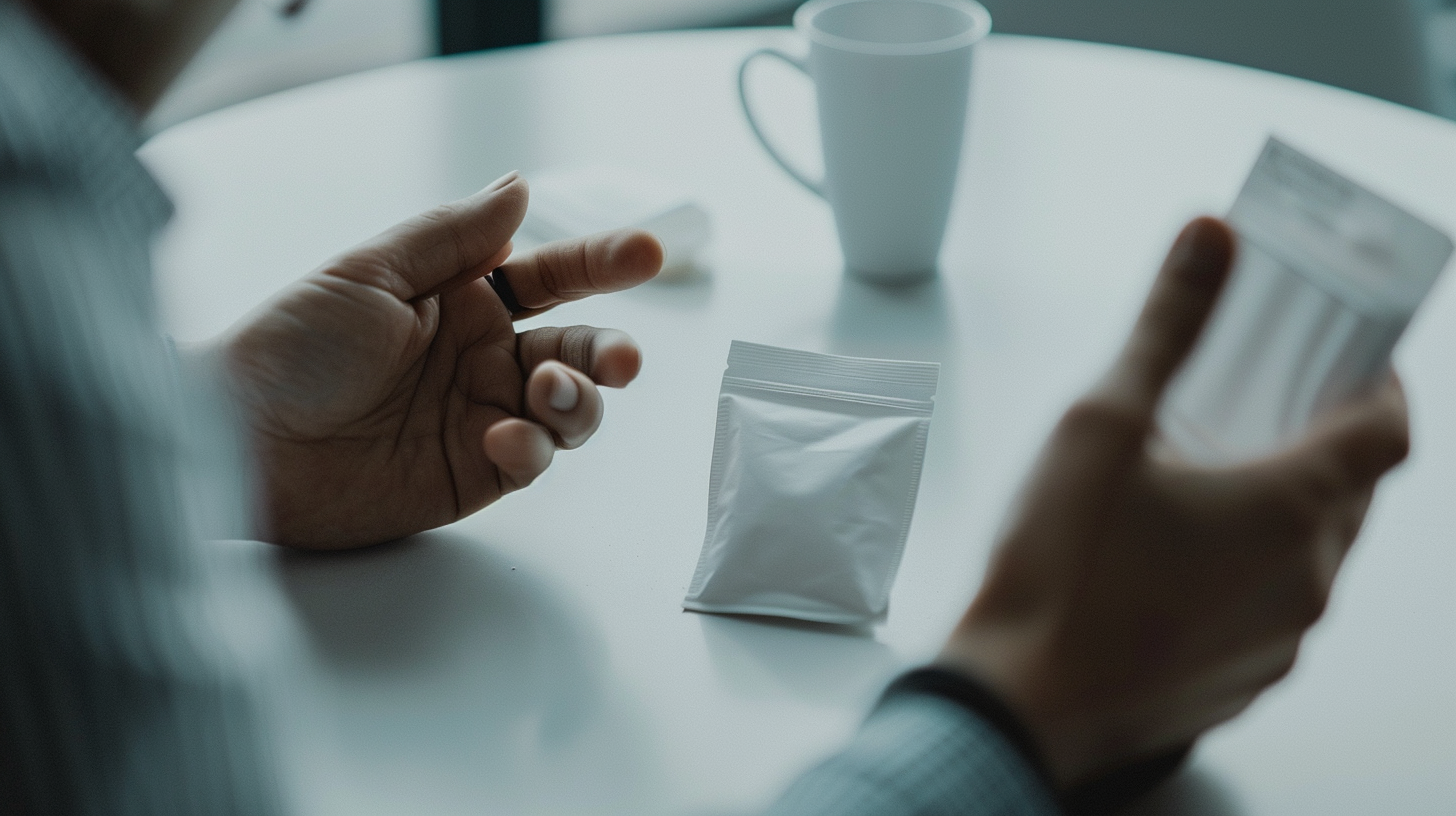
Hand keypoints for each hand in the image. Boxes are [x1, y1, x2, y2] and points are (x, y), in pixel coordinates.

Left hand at [213, 173, 662, 548]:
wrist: (240, 443)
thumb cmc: (289, 348)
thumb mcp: (369, 273)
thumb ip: (452, 235)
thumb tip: (521, 186)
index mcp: (460, 300)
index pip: (549, 277)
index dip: (601, 262)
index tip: (648, 252)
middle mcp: (480, 357)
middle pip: (577, 350)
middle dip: (610, 351)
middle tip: (620, 359)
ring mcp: (481, 416)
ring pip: (571, 408)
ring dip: (579, 401)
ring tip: (547, 395)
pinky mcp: (473, 474)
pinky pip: (533, 459)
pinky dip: (535, 447)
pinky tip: (504, 438)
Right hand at [938, 218, 1409, 788]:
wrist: (1016, 700)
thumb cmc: (1058, 569)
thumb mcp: (1102, 423)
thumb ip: (1167, 326)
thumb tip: (1210, 240)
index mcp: (1292, 508)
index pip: (1389, 431)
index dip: (1382, 386)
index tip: (1352, 361)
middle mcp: (1306, 580)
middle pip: (1353, 493)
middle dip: (1320, 442)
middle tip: (1259, 410)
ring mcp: (1280, 640)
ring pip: (1313, 555)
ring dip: (1281, 511)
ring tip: (1203, 486)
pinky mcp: (1243, 680)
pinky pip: (1272, 610)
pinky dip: (1249, 572)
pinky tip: (1174, 561)